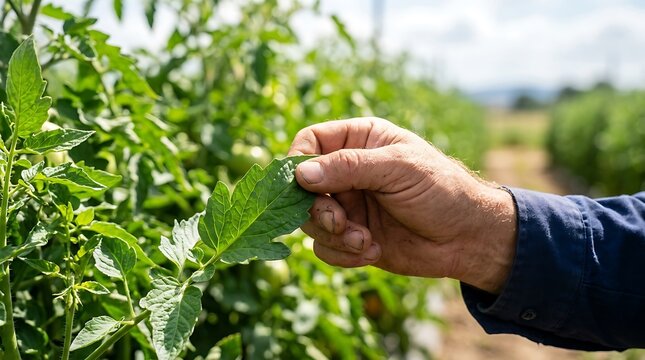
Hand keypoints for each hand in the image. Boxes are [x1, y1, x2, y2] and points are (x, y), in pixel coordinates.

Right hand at [288, 117, 516, 293]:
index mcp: (359, 140)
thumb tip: (300, 174)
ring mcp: (349, 206)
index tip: (303, 184)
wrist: (468, 238)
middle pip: (303, 187)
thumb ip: (349, 166)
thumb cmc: (441, 190)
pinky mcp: (352, 237)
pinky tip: (373, 251)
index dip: (298, 162)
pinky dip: (343, 254)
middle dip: (317, 209)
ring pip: (310, 220)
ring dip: (333, 235)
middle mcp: (348, 172)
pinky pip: (325, 247)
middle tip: (340, 222)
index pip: (310, 142)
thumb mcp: (398, 168)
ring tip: (364, 241)